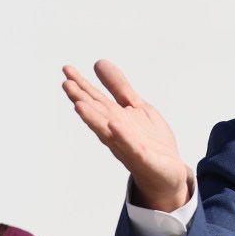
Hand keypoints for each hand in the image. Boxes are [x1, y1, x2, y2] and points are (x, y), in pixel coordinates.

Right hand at [62, 59, 190, 211]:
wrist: (168, 172)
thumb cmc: (150, 141)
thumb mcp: (137, 107)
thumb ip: (119, 88)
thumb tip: (99, 62)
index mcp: (114, 119)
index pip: (95, 100)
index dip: (82, 85)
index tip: (67, 70)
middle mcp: (115, 132)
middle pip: (96, 115)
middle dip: (81, 100)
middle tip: (66, 84)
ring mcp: (127, 146)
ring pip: (107, 131)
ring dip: (93, 118)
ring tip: (79, 104)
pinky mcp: (143, 158)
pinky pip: (131, 146)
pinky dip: (122, 136)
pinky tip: (114, 124)